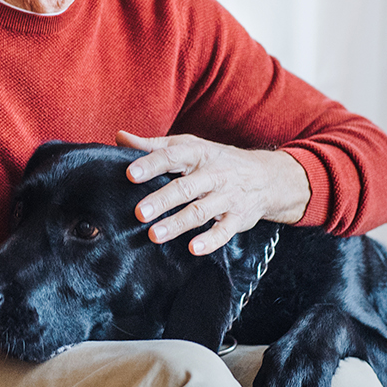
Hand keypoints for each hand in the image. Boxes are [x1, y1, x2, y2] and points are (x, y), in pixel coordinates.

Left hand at [118, 130, 308, 255]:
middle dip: (161, 200)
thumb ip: (154, 146)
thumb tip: (120, 138)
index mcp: (198, 154)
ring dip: (178, 223)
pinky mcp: (237, 218)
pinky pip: (224, 231)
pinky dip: (210, 241)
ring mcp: (227, 197)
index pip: (172, 156)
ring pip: (200, 211)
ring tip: (154, 235)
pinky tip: (193, 249)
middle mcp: (213, 174)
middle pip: (185, 187)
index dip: (151, 164)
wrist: (266, 177)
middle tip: (138, 213)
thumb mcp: (189, 147)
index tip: (130, 173)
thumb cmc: (216, 160)